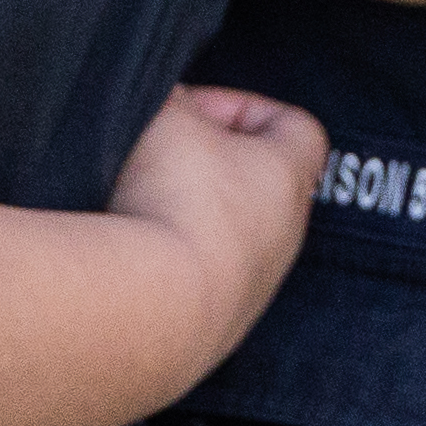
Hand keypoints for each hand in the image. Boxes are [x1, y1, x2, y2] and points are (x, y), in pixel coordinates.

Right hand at [109, 81, 328, 332]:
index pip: (294, 126)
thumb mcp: (165, 115)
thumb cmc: (174, 200)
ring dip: (187, 217)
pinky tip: (132, 253)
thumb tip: (167, 99)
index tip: (195, 109)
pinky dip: (170, 263)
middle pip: (257, 183)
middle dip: (207, 161)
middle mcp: (284, 236)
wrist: (154, 307)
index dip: (243, 106)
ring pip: (227, 236)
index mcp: (288, 175)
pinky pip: (198, 282)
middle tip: (161, 152)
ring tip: (137, 204)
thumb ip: (171, 96)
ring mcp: (254, 288)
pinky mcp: (218, 329)